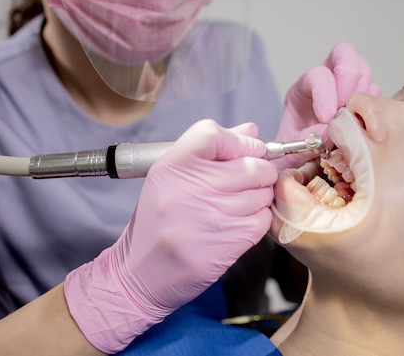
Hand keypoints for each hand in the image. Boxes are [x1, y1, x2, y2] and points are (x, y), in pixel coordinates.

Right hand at [63, 120, 277, 352]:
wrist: (141, 273)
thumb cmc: (159, 220)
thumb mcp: (172, 178)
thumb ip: (213, 151)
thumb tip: (252, 131)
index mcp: (172, 166)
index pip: (213, 134)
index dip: (239, 141)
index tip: (245, 152)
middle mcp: (190, 188)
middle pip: (252, 165)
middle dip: (260, 171)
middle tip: (248, 181)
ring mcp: (211, 217)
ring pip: (262, 193)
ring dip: (259, 197)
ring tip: (238, 205)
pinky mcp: (227, 244)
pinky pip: (262, 220)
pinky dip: (258, 220)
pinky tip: (238, 224)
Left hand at [273, 42, 380, 170]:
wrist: (304, 161)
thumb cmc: (295, 152)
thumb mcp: (292, 149)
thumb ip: (307, 140)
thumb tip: (329, 130)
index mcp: (303, 88)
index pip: (318, 74)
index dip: (325, 94)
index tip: (327, 118)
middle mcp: (326, 80)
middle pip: (343, 53)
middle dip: (349, 77)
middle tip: (348, 106)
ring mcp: (347, 87)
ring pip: (363, 70)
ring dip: (363, 92)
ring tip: (355, 119)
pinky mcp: (363, 100)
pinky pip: (376, 91)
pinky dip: (373, 105)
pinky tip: (364, 124)